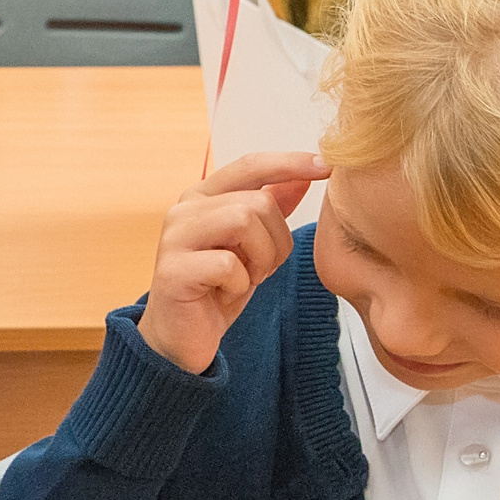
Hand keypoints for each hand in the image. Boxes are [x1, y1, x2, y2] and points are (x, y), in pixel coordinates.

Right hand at [137, 152, 329, 374]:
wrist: (180, 336)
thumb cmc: (217, 288)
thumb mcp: (253, 245)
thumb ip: (272, 209)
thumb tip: (304, 177)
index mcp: (202, 197)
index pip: (250, 165)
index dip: (290, 163)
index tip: (326, 166)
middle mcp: (184, 210)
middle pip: (256, 201)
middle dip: (275, 240)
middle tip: (261, 268)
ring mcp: (174, 238)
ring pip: (243, 222)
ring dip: (260, 259)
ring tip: (245, 278)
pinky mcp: (173, 270)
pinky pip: (228, 264)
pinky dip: (240, 284)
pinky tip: (225, 293)